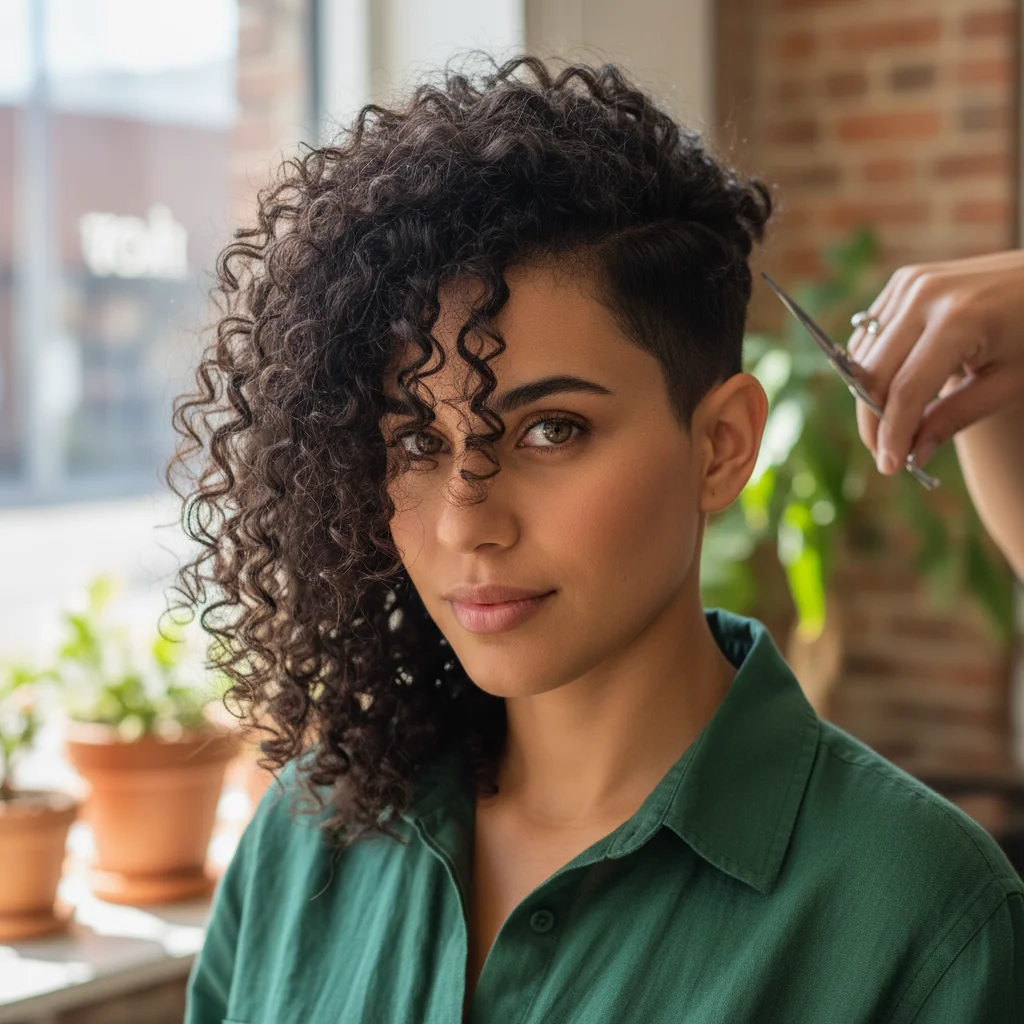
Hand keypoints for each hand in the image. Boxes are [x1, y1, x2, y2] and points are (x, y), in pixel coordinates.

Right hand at [848, 249, 1023, 473]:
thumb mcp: (1010, 383)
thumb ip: (955, 418)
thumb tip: (913, 456)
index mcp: (959, 320)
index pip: (906, 391)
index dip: (893, 434)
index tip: (890, 468)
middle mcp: (925, 296)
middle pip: (875, 375)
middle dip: (874, 422)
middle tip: (887, 455)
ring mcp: (910, 284)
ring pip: (864, 358)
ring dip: (871, 398)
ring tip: (894, 426)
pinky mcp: (904, 281)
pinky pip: (870, 335)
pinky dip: (875, 367)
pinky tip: (894, 389)